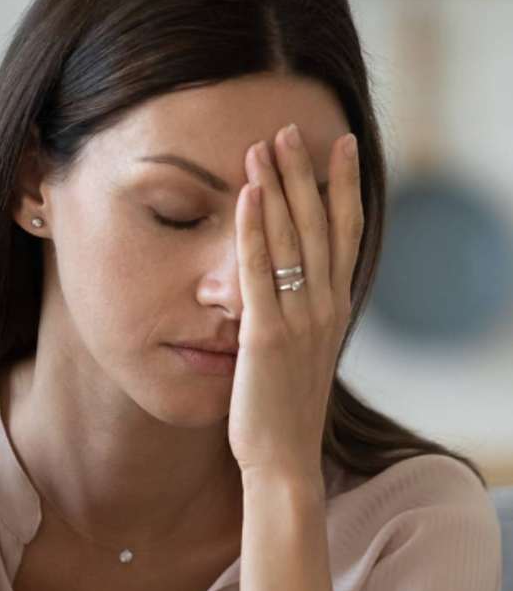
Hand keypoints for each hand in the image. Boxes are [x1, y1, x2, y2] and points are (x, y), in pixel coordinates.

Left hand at [227, 124, 363, 481]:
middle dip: (304, 173)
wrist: (282, 460)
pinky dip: (252, 230)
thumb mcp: (301, 354)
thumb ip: (300, 317)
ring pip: (291, 239)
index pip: (345, 234)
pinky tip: (244, 195)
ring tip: (262, 145)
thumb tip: (292, 287)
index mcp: (334, 309)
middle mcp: (324, 307)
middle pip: (319, 224)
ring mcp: (298, 320)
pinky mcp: (265, 335)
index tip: (339, 147)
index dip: (343, 188)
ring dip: (276, 188)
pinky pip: (258, 271)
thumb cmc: (283, 410)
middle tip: (291, 129)